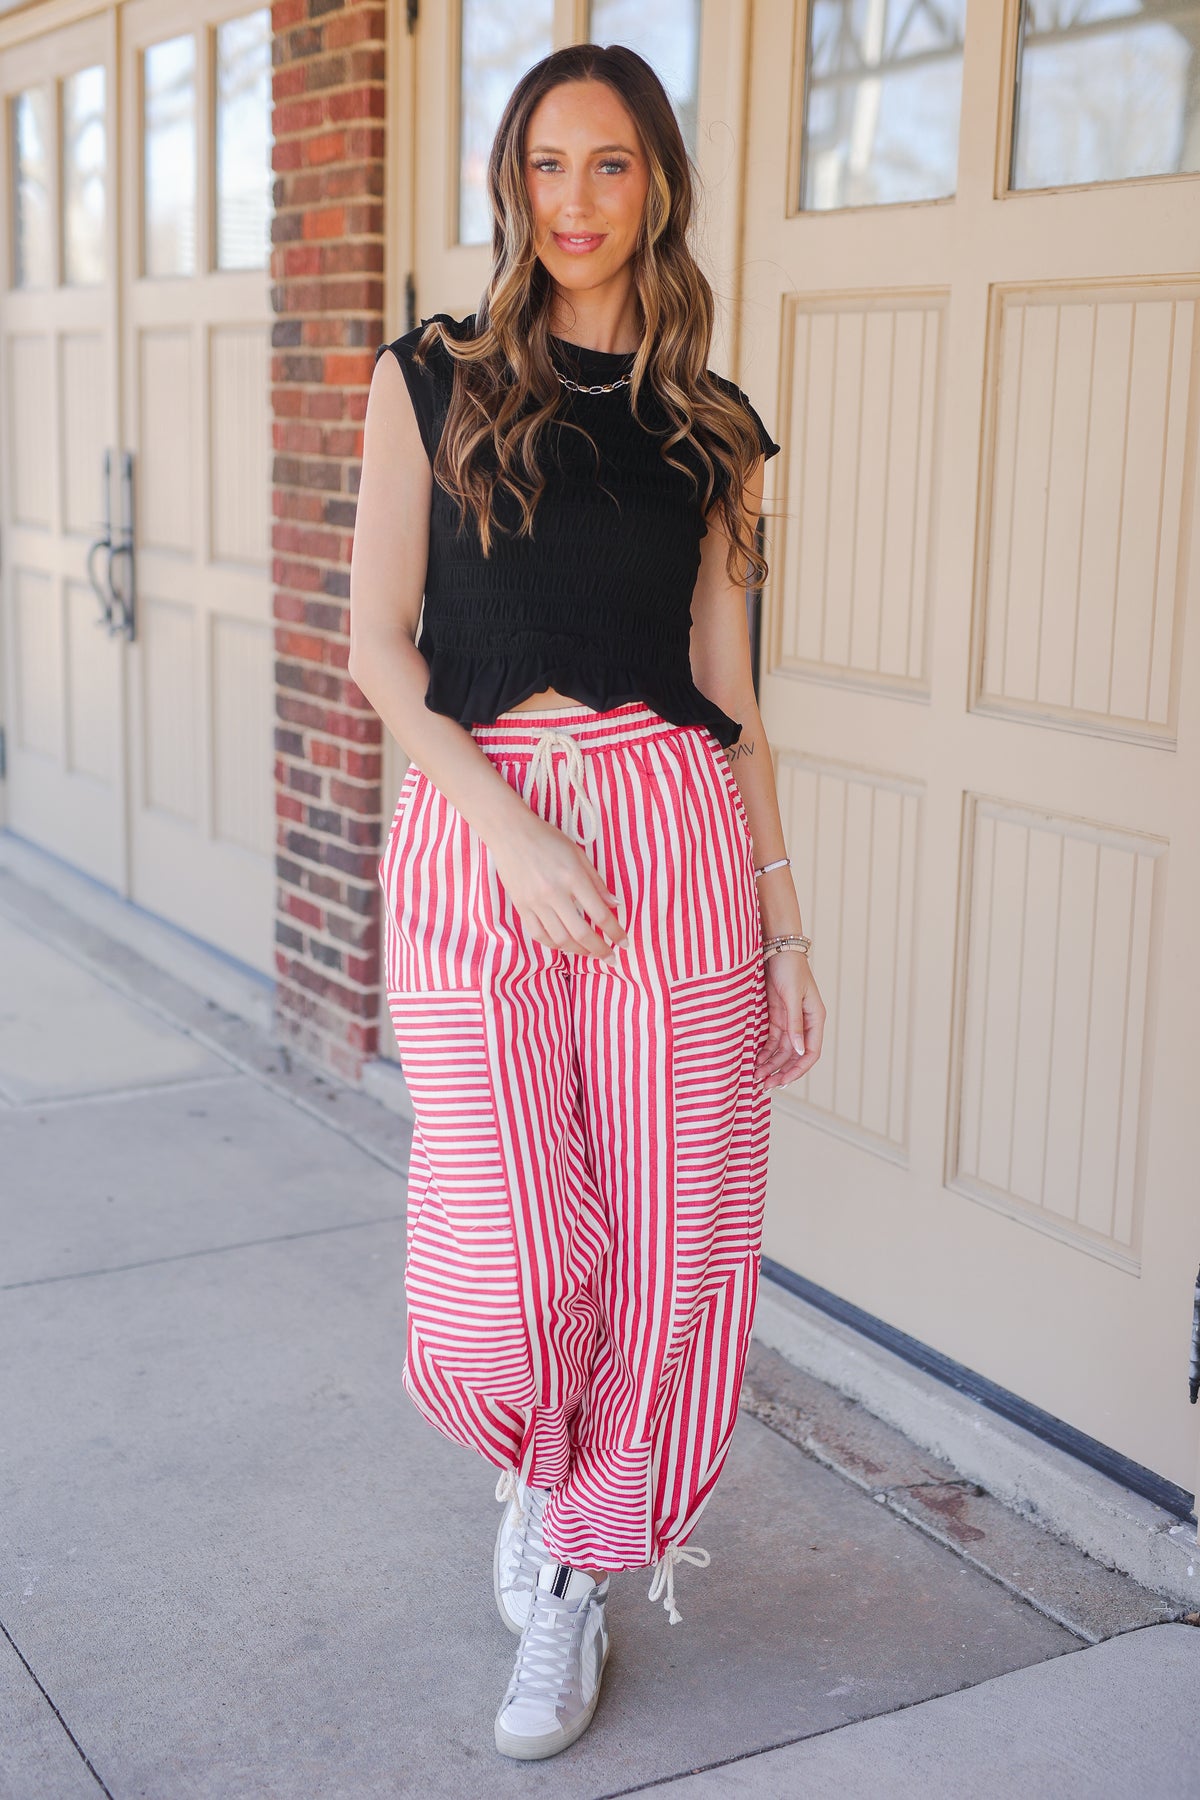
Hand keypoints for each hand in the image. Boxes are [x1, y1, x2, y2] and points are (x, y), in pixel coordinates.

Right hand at [489, 812, 627, 959]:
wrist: (510, 833)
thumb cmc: (548, 839)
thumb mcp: (578, 854)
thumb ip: (597, 882)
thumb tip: (614, 905)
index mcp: (573, 877)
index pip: (600, 914)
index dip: (615, 932)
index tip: (624, 943)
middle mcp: (555, 893)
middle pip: (581, 933)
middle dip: (599, 950)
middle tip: (609, 958)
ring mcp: (535, 902)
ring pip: (560, 939)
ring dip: (578, 951)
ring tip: (588, 953)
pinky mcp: (521, 906)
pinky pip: (539, 934)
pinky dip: (554, 945)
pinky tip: (564, 945)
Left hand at [755, 950, 824, 1090]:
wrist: (776, 947)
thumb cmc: (789, 967)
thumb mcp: (792, 996)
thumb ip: (794, 1023)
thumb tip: (798, 1051)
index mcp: (815, 1018)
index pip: (811, 1053)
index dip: (798, 1069)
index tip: (783, 1082)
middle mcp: (804, 1023)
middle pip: (795, 1056)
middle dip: (781, 1072)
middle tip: (765, 1086)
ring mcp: (790, 1021)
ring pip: (782, 1051)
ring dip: (771, 1065)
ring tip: (757, 1078)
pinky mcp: (776, 1017)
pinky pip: (771, 1041)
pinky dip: (764, 1053)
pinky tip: (756, 1063)